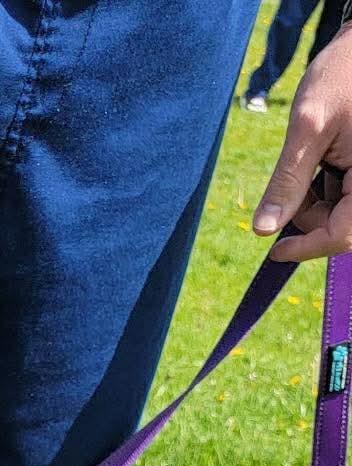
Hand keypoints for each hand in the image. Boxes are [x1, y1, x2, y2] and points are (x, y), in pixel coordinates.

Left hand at [254, 23, 351, 257]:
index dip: (307, 247)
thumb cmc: (342, 75)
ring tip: (312, 156)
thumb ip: (288, 180)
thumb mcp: (309, 127)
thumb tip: (261, 230)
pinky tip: (323, 157)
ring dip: (316, 199)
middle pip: (341, 226)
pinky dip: (325, 187)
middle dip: (310, 216)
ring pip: (341, 212)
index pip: (343, 235)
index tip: (275, 250)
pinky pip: (345, 194)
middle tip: (292, 184)